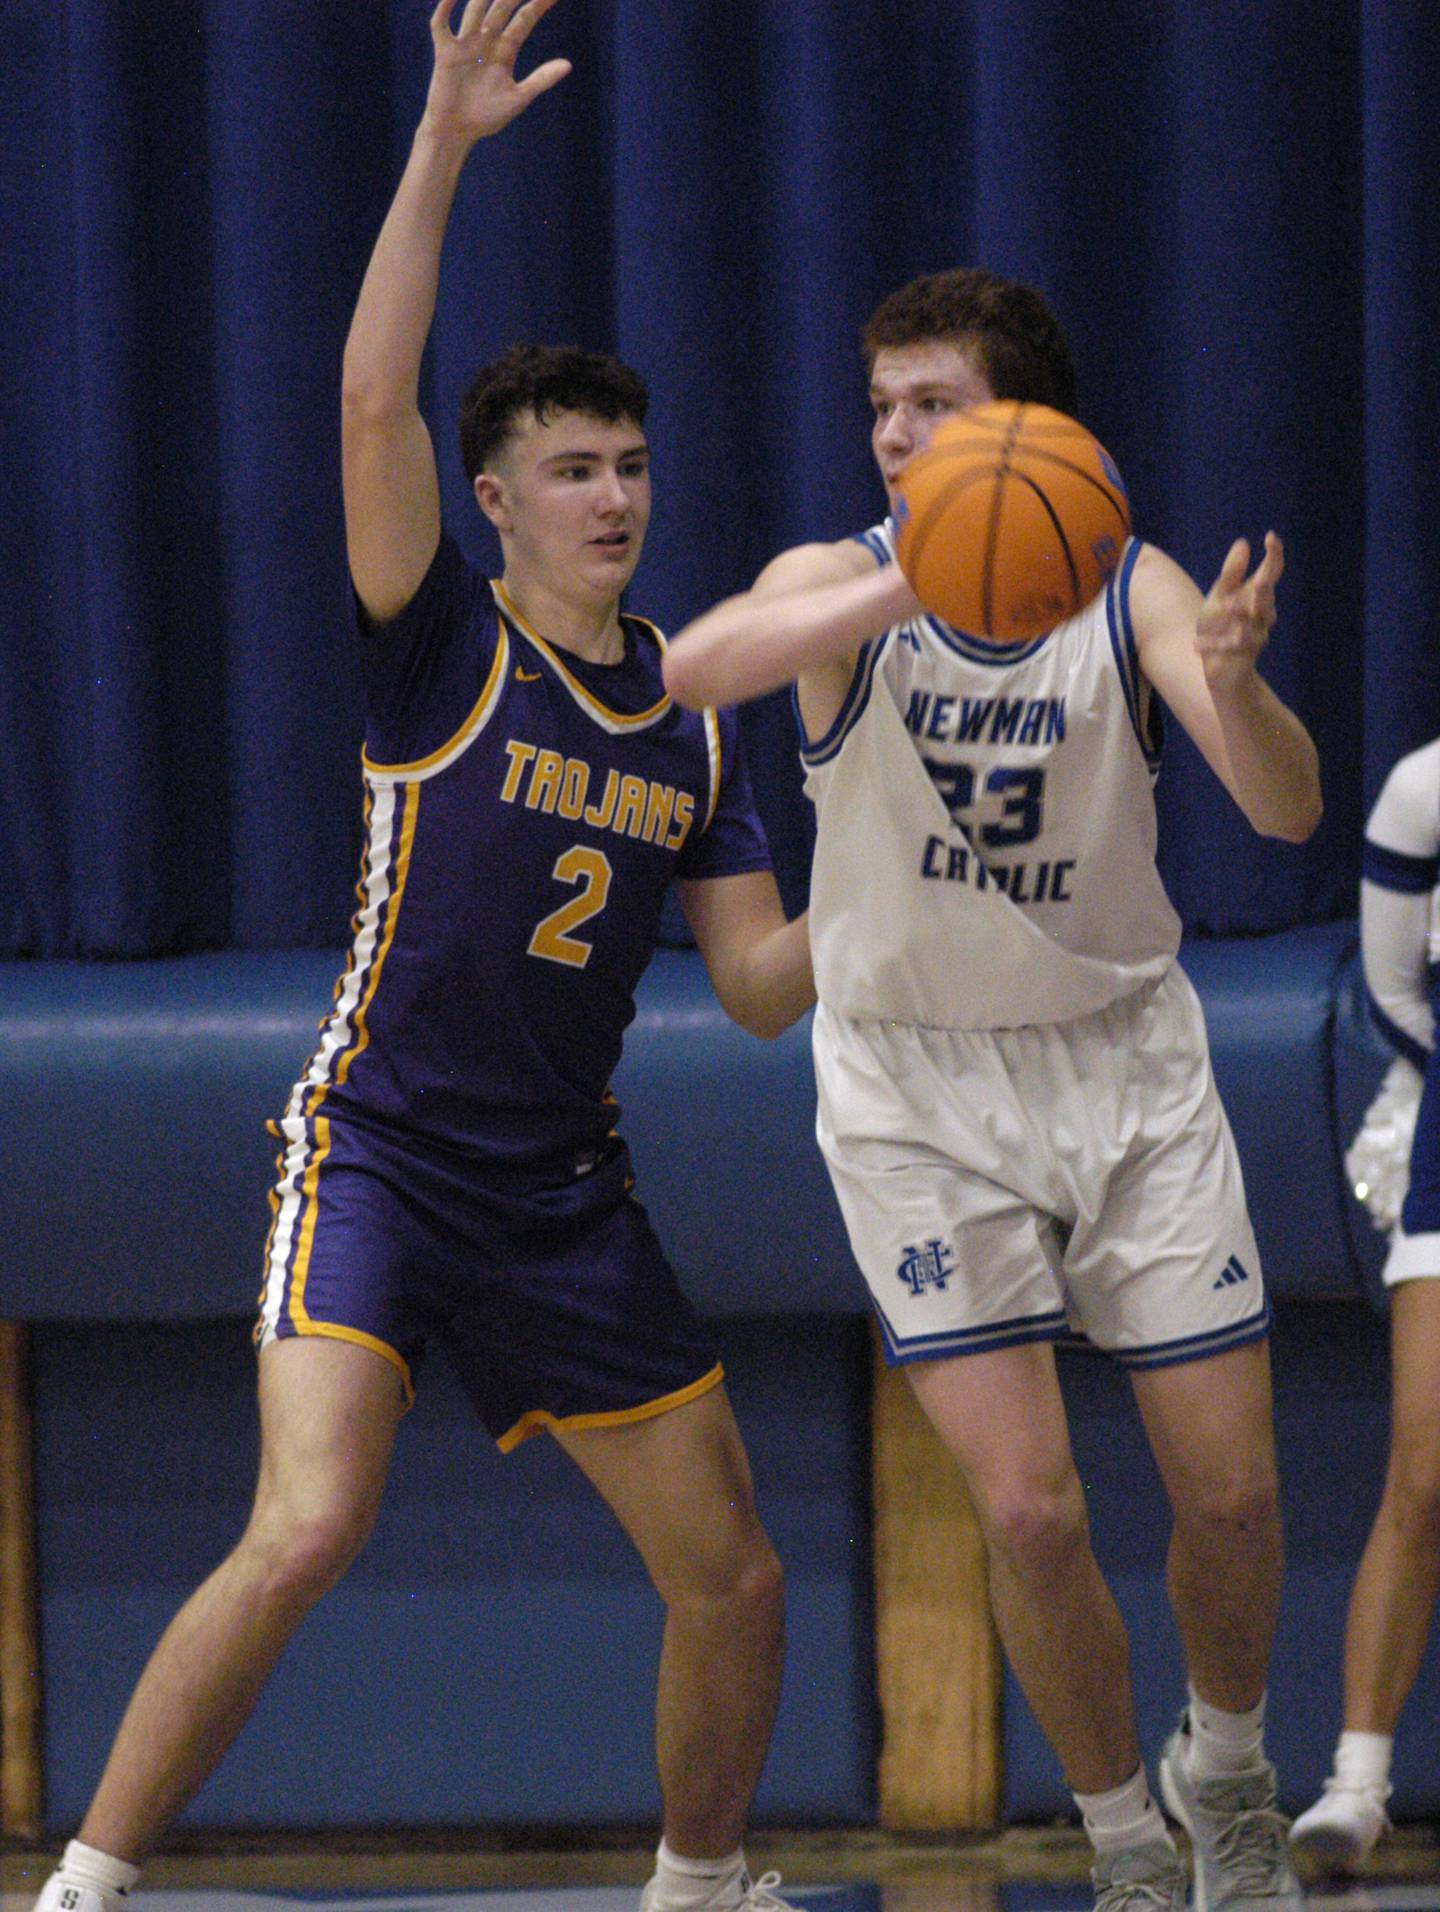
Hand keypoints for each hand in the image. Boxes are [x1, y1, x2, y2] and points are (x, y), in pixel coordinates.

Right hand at [424, 0, 570, 145]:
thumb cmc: (487, 117)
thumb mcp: (518, 98)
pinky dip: (445, 8)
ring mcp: (465, 44)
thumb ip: (541, 79)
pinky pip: (442, 25)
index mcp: (505, 50)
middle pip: (502, 7)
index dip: (538, 5)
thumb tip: (568, 64)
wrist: (457, 132)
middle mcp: (486, 41)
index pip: (524, 20)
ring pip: (476, 8)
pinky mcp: (445, 52)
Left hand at [1194, 530, 1282, 690]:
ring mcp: (1257, 634)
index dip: (1274, 554)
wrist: (1218, 667)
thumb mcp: (1220, 597)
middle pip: (1266, 596)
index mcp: (1256, 594)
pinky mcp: (1245, 655)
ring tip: (1226, 606)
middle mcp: (1263, 613)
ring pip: (1253, 621)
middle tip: (1258, 580)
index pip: (1271, 571)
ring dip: (1238, 613)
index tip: (1270, 536)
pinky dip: (1214, 644)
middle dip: (1262, 589)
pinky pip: (1233, 646)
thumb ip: (1231, 573)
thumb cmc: (1219, 627)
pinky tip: (1196, 646)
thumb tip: (1243, 543)